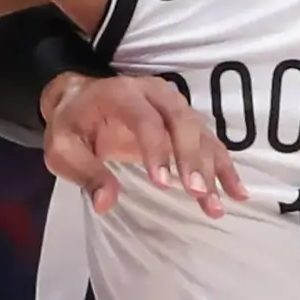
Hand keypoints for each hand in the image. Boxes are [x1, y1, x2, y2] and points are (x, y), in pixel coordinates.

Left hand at [42, 73, 244, 219]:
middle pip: (182, 122)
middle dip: (192, 158)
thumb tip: (106, 203)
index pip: (145, 119)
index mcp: (122, 94)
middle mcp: (155, 95)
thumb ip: (84, 173)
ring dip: (212, 169)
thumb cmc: (72, 126)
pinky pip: (210, 144)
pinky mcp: (186, 124)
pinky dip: (225, 168)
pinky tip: (237, 193)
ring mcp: (175, 107)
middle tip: (196, 192)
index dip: (156, 150)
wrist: (82, 103)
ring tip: (216, 204)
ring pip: (201, 134)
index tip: (162, 184)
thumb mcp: (62, 149)